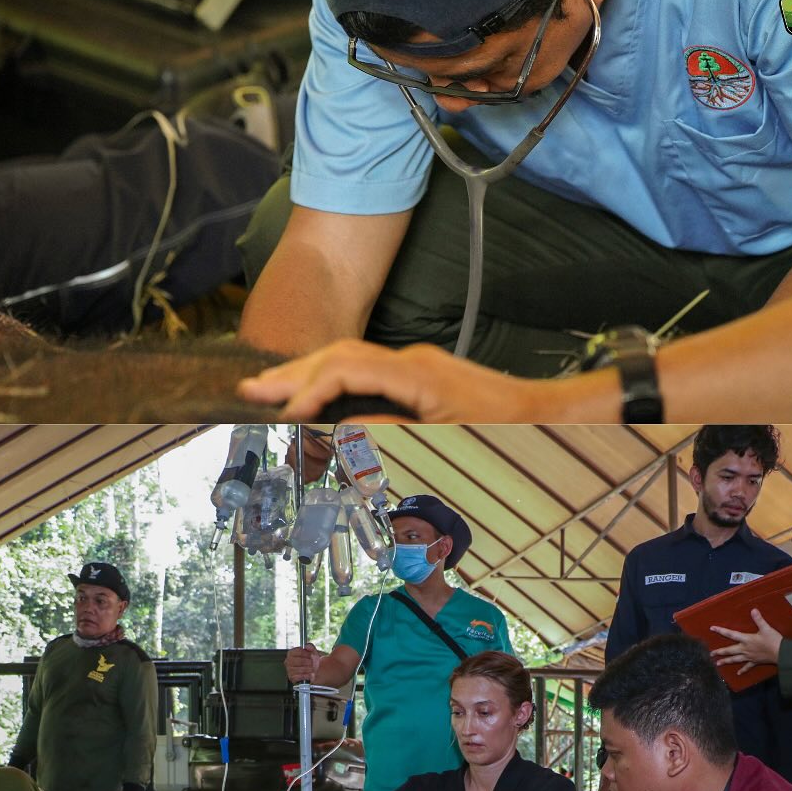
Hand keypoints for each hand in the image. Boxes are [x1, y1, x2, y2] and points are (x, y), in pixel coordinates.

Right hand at [237, 340, 534, 422]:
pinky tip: (314, 390)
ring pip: (348, 357)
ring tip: (270, 389)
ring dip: (307, 373)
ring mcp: (414, 363)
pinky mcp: (418, 373)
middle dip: (293, 374)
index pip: (346, 369)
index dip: (310, 390)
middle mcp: (411, 360)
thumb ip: (391, 430)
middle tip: (250, 390)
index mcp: (416, 373)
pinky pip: (363, 367)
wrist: (541, 414)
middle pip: (338, 354)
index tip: (287, 414)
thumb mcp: (446, 436)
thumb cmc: (503, 427)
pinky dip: (331, 378)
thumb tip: (342, 429)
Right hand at [284, 643, 320, 682]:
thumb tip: (307, 646)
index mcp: (292, 653)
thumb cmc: (314, 661)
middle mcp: (288, 661)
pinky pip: (298, 677)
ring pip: (297, 669)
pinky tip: (310, 674)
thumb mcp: (314, 652)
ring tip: (312, 669)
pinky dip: (306, 676)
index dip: (305, 653)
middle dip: (307, 662)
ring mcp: (289, 670)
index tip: (310, 655)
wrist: (318, 671)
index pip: (296, 651)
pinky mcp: (292, 678)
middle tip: (312, 663)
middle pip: (296, 661)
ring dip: (307, 669)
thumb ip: (311, 647)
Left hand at [710, 609, 783, 673]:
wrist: (782, 654)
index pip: (731, 634)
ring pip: (735, 660)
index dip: (721, 630)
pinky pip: (747, 667)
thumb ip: (759, 619)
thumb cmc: (773, 640)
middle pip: (729, 650)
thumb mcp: (766, 628)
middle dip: (720, 652)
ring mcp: (749, 657)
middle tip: (711, 654)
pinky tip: (738, 674)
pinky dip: (743, 670)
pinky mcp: (755, 662)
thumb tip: (753, 610)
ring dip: (726, 661)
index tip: (712, 628)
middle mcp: (745, 649)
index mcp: (746, 639)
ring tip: (718, 664)